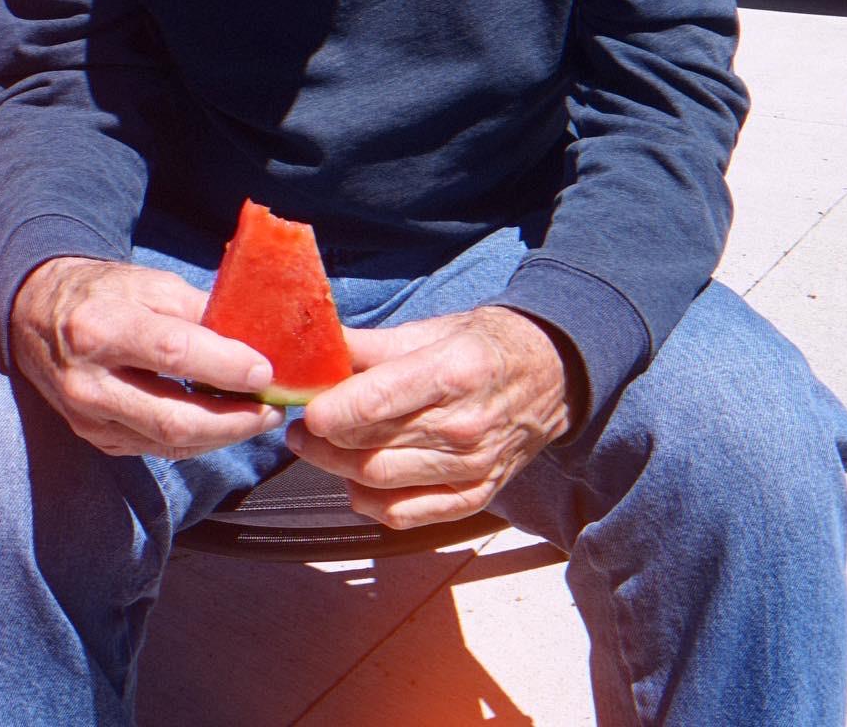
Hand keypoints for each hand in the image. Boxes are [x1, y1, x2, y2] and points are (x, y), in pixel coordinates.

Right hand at [10, 256, 284, 457]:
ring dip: (221, 435)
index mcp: (101, 329)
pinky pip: (156, 449)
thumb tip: (253, 337)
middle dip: (232, 420)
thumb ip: (197, 310)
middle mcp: (89, 382)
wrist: (37, 316)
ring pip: (167, 442)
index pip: (173, 354)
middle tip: (272, 410)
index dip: (225, 366)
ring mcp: (88, 418)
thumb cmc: (103, 293)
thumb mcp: (148, 283)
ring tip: (258, 418)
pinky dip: (196, 441)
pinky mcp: (95, 438)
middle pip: (172, 417)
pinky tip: (222, 425)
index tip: (266, 371)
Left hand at [288, 305, 572, 529]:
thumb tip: (318, 347)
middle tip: (298, 427)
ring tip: (319, 447)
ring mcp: (471, 468)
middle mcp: (465, 426)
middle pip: (371, 446)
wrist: (548, 377)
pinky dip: (369, 502)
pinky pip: (405, 515)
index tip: (304, 408)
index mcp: (453, 372)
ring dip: (337, 468)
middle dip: (322, 441)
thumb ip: (371, 345)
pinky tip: (356, 478)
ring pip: (380, 482)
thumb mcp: (431, 330)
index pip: (377, 403)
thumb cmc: (481, 347)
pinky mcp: (474, 497)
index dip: (330, 411)